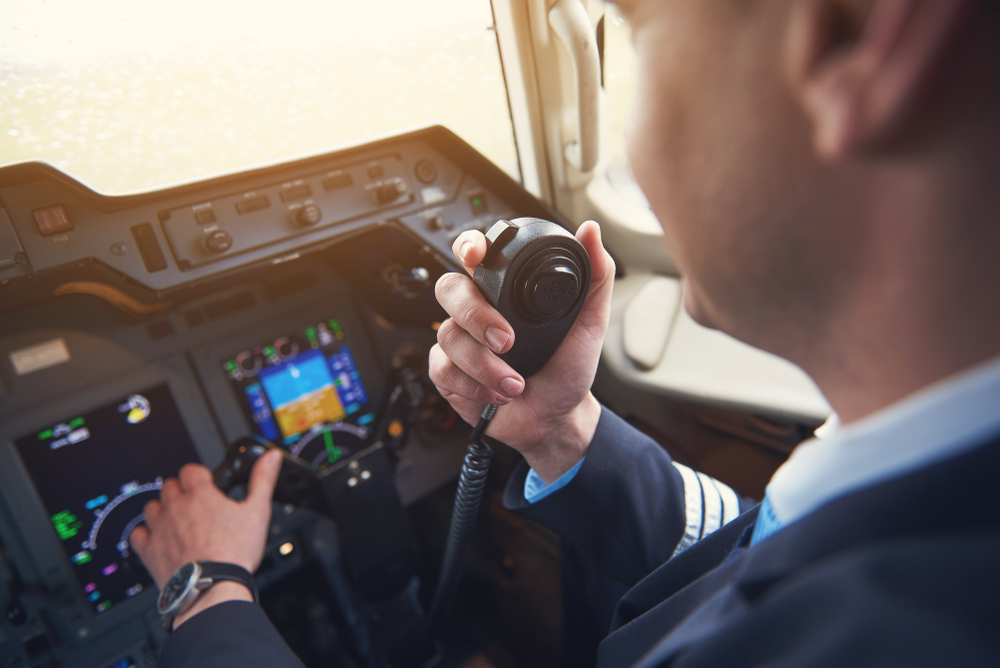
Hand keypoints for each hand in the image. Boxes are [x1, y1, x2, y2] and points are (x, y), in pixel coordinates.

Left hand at [129, 449, 281, 627]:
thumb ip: (263, 480)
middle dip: (182, 491)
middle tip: (195, 505)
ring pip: (151, 506)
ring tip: (177, 520)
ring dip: (162, 509)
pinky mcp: (148, 549)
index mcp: (201, 494)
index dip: (199, 475)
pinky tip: (157, 538)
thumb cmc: (234, 553)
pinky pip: (136, 533)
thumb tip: (270, 457)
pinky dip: (145, 533)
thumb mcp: (258, 512)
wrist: (212, 587)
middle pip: (170, 485)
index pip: (191, 470)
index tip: (206, 484)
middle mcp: (176, 507)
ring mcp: (160, 528)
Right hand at [429, 220, 614, 483]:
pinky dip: (473, 386)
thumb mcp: (590, 323)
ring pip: (448, 336)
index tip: (478, 257)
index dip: (469, 247)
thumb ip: (595, 276)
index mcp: (504, 292)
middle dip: (475, 315)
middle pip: (449, 289)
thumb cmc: (568, 370)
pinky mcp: (448, 373)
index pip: (474, 254)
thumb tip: (591, 231)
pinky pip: (442, 369)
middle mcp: (477, 312)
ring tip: (515, 383)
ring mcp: (460, 341)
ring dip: (485, 366)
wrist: (556, 419)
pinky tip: (497, 394)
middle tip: (507, 341)